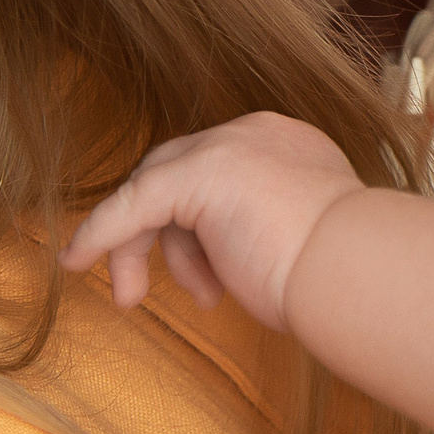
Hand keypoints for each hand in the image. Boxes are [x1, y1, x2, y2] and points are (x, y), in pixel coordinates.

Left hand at [58, 112, 365, 327]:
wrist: (357, 271)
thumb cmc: (343, 275)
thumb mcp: (301, 241)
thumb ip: (263, 232)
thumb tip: (231, 261)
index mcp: (288, 146)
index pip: (215, 171)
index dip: (191, 225)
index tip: (194, 274)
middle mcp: (256, 134)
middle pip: (176, 174)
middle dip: (155, 236)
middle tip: (136, 293)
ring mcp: (228, 148)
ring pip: (153, 190)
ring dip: (139, 250)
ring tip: (147, 300)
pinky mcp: (199, 174)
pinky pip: (132, 205)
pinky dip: (101, 233)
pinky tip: (76, 261)